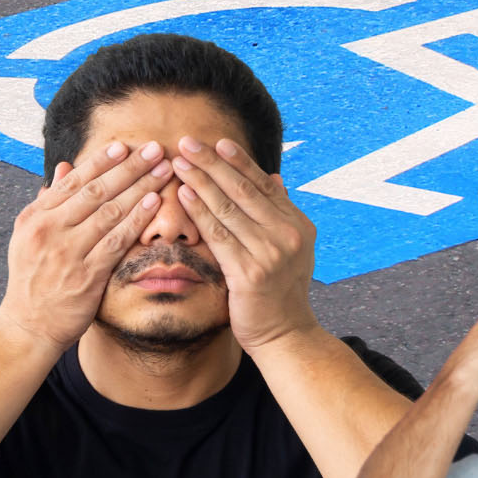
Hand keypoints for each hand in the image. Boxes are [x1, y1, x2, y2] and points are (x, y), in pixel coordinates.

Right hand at [0, 140, 171, 350]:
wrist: (28, 325)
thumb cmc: (32, 279)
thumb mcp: (28, 236)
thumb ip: (48, 201)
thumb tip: (66, 168)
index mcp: (36, 218)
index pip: (73, 182)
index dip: (101, 162)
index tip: (125, 146)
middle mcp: (50, 231)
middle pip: (96, 191)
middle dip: (129, 167)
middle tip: (155, 149)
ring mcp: (68, 253)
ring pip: (110, 212)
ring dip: (140, 188)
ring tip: (163, 171)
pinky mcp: (87, 275)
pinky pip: (117, 241)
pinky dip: (137, 220)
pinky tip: (154, 204)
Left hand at [171, 137, 315, 349]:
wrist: (285, 335)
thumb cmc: (279, 291)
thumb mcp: (290, 248)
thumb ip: (279, 213)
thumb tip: (275, 178)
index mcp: (298, 224)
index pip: (263, 184)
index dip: (238, 161)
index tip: (217, 142)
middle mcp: (287, 234)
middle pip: (244, 190)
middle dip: (213, 163)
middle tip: (188, 142)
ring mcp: (271, 253)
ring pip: (228, 208)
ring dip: (201, 181)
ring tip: (179, 162)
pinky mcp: (250, 273)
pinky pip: (218, 234)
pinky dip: (199, 211)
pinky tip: (183, 194)